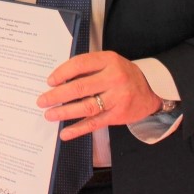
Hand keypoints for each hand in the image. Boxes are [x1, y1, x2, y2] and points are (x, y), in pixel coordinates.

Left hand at [37, 51, 162, 140]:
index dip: (62, 72)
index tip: (50, 81)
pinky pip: (95, 123)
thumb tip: (58, 79)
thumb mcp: (109, 63)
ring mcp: (117, 98)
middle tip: (42, 100)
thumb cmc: (123, 75)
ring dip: (65, 112)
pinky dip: (78, 129)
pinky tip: (65, 133)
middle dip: (58, 95)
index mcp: (109, 60)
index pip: (80, 64)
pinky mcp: (118, 115)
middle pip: (81, 87)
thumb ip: (88, 67)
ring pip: (86, 107)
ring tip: (49, 115)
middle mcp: (114, 78)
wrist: (151, 92)